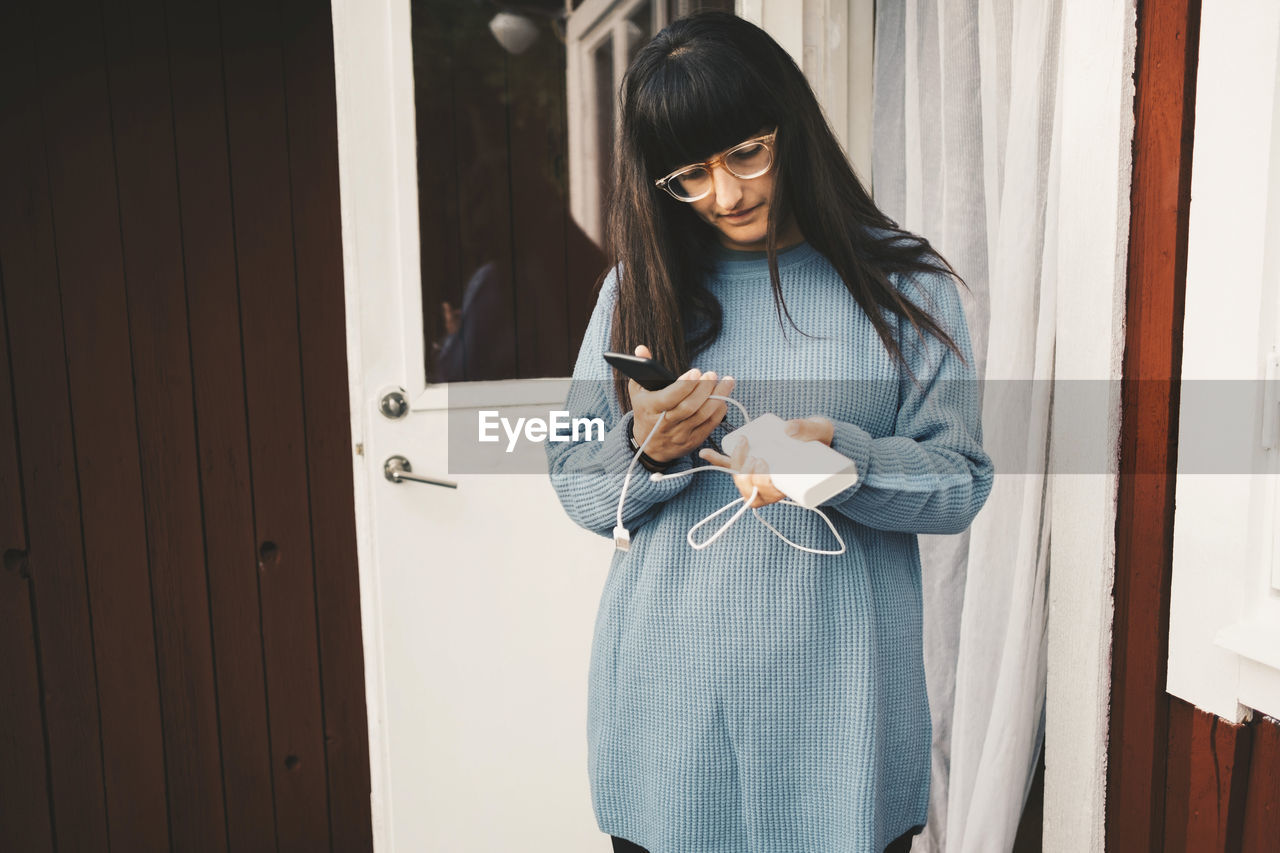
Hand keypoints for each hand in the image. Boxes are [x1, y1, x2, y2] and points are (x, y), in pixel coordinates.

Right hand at [628, 344, 735, 462]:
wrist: (648, 446)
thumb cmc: (645, 412)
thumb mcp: (638, 391)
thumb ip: (641, 369)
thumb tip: (641, 348)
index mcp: (650, 409)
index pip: (669, 398)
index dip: (684, 385)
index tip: (696, 371)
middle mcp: (665, 424)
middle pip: (689, 407)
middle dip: (704, 388)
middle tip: (712, 374)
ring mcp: (680, 434)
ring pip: (703, 415)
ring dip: (718, 397)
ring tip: (727, 381)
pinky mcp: (693, 441)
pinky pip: (710, 425)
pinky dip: (719, 410)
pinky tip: (723, 397)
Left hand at [698, 415, 835, 508]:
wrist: (820, 436)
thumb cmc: (822, 439)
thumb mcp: (819, 432)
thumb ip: (807, 429)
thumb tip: (788, 428)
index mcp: (785, 487)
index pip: (764, 496)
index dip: (760, 486)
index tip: (765, 466)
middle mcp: (767, 484)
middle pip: (748, 488)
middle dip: (746, 475)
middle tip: (758, 457)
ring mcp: (756, 472)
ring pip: (738, 477)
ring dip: (735, 465)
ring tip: (743, 444)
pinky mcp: (750, 459)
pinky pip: (729, 465)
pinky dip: (717, 460)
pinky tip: (704, 453)